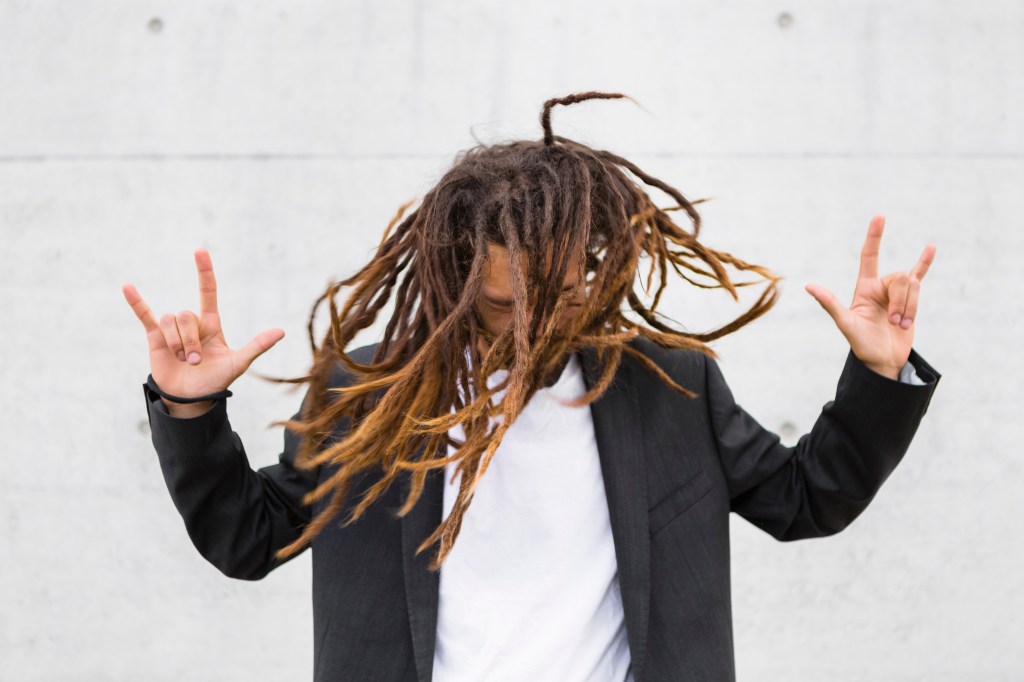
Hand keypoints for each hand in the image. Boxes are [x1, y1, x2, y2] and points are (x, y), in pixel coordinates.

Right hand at [122, 248, 284, 402]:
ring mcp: (172, 329)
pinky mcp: (155, 337)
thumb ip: (257, 346)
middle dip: (191, 341)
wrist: (191, 399)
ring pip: (170, 320)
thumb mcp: (238, 363)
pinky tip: (127, 286)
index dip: (204, 272)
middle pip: (187, 316)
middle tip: (196, 362)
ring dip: (176, 343)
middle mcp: (192, 323)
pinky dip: (136, 302)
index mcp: (211, 324)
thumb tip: (281, 332)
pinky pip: (145, 315)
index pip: (207, 291)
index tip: (200, 252)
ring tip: (184, 361)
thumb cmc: (215, 380)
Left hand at [804, 215, 935, 379]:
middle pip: (900, 278)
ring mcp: (897, 294)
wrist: (883, 361)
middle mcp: (881, 287)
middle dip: (900, 301)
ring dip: (910, 308)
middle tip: (892, 322)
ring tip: (900, 325)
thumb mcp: (846, 323)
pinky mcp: (911, 302)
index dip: (874, 237)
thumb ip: (830, 304)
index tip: (880, 217)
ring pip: (913, 286)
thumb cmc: (862, 345)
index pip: (869, 256)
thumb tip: (809, 286)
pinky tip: (930, 248)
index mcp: (864, 288)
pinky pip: (920, 278)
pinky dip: (924, 263)